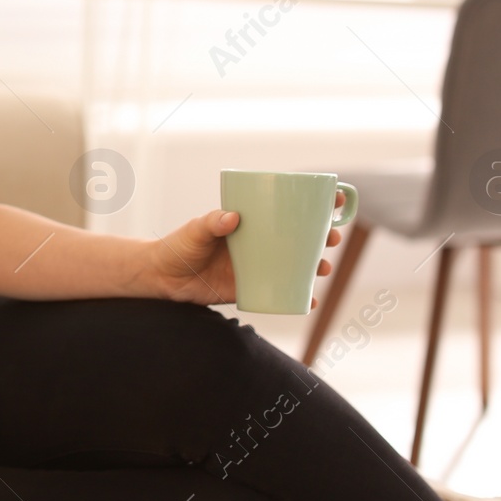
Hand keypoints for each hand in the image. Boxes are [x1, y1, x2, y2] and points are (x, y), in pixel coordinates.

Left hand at [148, 191, 344, 307]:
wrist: (164, 279)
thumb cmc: (178, 247)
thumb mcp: (195, 230)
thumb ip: (211, 222)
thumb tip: (232, 217)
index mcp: (249, 223)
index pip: (284, 209)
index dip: (312, 205)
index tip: (336, 200)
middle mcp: (257, 244)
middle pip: (298, 238)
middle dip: (322, 237)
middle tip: (333, 238)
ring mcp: (256, 267)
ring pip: (294, 265)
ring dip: (315, 266)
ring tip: (324, 267)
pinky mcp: (250, 289)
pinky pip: (280, 293)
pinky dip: (298, 297)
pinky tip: (310, 300)